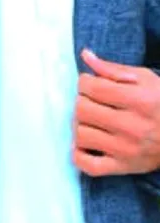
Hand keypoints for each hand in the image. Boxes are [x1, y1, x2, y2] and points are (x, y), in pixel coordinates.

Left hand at [73, 49, 159, 176]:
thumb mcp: (144, 78)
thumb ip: (112, 68)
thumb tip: (85, 55)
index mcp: (138, 100)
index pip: (92, 88)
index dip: (85, 82)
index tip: (91, 84)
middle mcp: (131, 126)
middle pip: (82, 110)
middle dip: (82, 101)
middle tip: (91, 101)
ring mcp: (125, 150)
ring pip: (81, 135)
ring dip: (80, 125)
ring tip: (90, 120)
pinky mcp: (122, 167)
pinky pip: (88, 166)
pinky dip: (79, 155)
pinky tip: (86, 143)